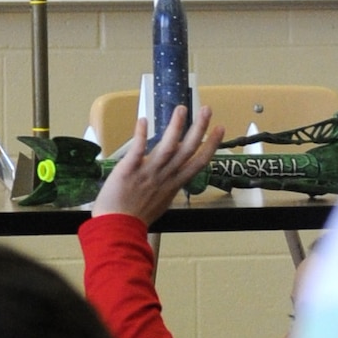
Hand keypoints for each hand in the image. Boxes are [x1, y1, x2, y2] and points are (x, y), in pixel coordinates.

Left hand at [94, 105, 222, 224]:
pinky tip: (143, 120)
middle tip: (207, 109)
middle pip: (187, 150)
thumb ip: (167, 188)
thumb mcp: (160, 204)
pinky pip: (137, 150)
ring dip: (175, 126)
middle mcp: (164, 177)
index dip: (211, 145)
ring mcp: (147, 173)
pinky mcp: (128, 171)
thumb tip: (172, 179)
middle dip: (199, 128)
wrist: (116, 228)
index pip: (198, 162)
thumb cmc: (135, 218)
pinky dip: (140, 135)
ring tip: (182, 109)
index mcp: (173, 185)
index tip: (220, 129)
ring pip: (167, 147)